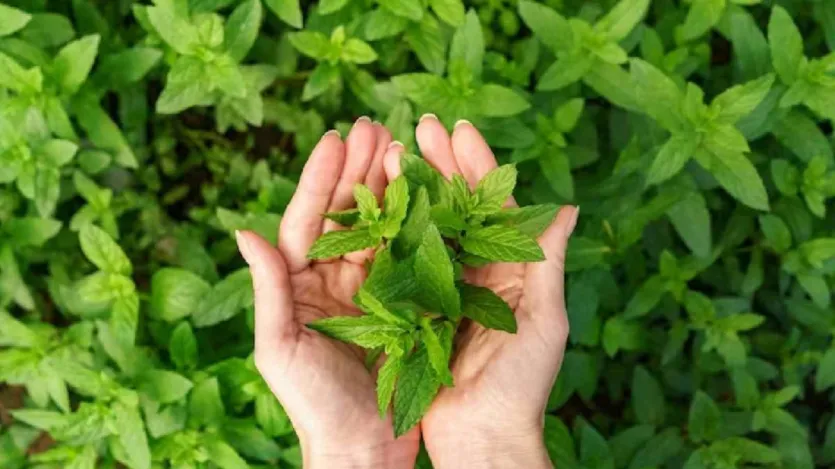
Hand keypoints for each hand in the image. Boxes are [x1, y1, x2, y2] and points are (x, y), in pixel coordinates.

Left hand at [235, 118, 419, 468]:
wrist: (362, 448)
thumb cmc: (313, 405)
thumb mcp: (281, 347)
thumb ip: (268, 288)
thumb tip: (244, 230)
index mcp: (299, 285)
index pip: (308, 220)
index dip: (321, 178)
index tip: (337, 138)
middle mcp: (333, 279)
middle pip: (345, 213)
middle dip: (358, 169)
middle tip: (375, 125)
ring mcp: (370, 289)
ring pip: (378, 226)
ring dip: (388, 186)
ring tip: (401, 146)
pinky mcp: (401, 303)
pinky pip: (407, 255)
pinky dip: (415, 223)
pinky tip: (427, 194)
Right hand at [382, 115, 577, 468]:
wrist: (481, 437)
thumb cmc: (522, 386)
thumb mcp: (544, 322)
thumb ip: (547, 263)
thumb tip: (567, 207)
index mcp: (512, 270)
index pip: (495, 206)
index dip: (478, 166)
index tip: (458, 129)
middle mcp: (478, 272)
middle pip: (459, 207)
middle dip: (441, 164)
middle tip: (421, 125)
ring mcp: (445, 288)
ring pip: (428, 227)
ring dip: (414, 188)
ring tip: (394, 150)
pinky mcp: (416, 308)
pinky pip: (404, 262)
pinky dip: (393, 231)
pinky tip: (377, 202)